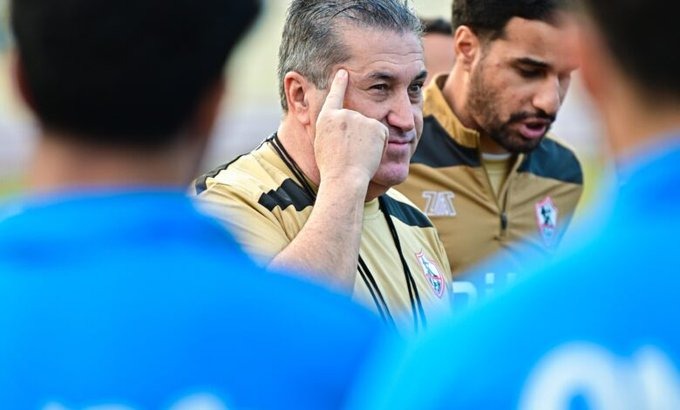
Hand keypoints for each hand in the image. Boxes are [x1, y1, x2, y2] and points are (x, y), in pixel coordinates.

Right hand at [314, 69, 388, 185]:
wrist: (344, 178)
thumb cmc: (332, 169)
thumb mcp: (322, 144)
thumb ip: (331, 129)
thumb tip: (338, 122)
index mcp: (327, 119)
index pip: (334, 95)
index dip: (339, 83)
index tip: (343, 72)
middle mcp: (344, 114)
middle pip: (358, 120)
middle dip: (360, 135)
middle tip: (351, 154)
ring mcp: (360, 119)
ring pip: (371, 128)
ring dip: (369, 141)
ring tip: (359, 156)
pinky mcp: (376, 126)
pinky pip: (382, 135)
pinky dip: (380, 145)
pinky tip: (369, 154)